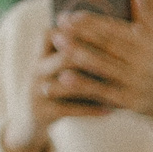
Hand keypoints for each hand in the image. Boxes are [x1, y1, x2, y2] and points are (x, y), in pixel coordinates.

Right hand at [5, 33, 115, 151]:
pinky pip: (69, 109)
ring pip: (68, 84)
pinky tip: (110, 111)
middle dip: (94, 59)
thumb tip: (114, 34)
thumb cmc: (56, 86)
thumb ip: (79, 51)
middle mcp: (38, 68)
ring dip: (96, 87)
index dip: (82, 33)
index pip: (59, 34)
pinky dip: (91, 110)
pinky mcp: (43, 111)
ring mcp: (39, 89)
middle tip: (123, 63)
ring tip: (120, 90)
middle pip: (66, 57)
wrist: (29, 118)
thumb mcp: (60, 65)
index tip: (115, 37)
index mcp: (42, 53)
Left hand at [43, 0, 152, 145]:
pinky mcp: (132, 103)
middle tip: (58, 26)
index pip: (116, 30)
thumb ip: (149, 19)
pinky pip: (103, 92)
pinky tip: (65, 78)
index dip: (92, 22)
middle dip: (81, 34)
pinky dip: (84, 85)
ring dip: (77, 54)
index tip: (71, 16)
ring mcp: (138, 84)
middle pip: (107, 45)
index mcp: (151, 46)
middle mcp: (146, 64)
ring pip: (103, 66)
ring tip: (57, 44)